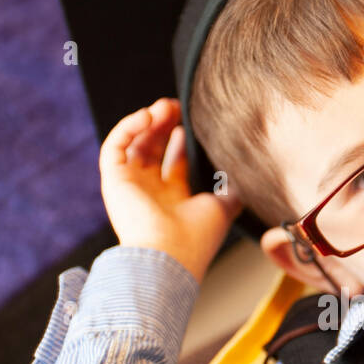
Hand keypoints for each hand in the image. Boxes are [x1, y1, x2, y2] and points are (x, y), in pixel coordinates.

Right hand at [99, 97, 240, 283]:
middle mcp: (150, 193)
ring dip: (148, 122)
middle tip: (177, 105)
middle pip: (154, 149)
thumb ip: (234, 189)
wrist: (170, 257)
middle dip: (164, 125)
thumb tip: (249, 173)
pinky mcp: (113, 181)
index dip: (181, 138)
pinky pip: (114, 147)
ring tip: (165, 106)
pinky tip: (147, 115)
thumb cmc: (197, 239)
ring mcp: (130, 187)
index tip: (192, 120)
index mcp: (174, 200)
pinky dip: (128, 128)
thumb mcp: (223, 208)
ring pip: (134, 144)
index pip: (175, 162)